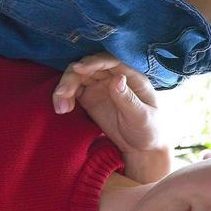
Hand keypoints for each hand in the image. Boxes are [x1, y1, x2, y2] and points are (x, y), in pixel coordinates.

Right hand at [53, 54, 170, 182]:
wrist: (141, 148)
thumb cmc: (149, 130)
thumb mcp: (142, 117)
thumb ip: (128, 99)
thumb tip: (117, 78)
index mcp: (132, 78)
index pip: (112, 62)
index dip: (94, 62)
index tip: (79, 69)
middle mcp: (115, 77)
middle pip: (89, 67)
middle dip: (72, 77)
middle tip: (62, 93)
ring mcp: (101, 86)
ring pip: (77, 78)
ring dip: (65, 88)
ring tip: (61, 108)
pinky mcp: (90, 98)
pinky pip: (73, 91)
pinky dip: (64, 97)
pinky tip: (62, 109)